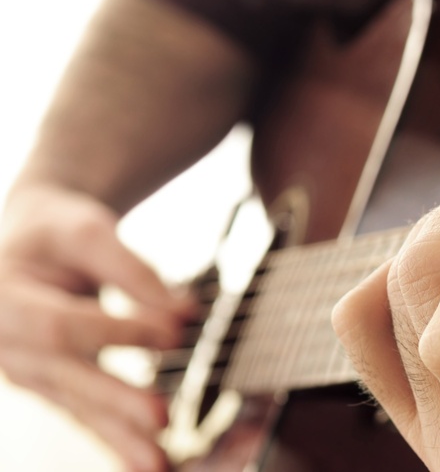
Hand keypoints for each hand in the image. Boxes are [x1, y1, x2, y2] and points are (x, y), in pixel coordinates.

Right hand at [0, 185, 192, 470]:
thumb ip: (133, 270)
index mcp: (3, 298)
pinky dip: (116, 442)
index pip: (61, 324)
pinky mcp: (52, 387)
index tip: (176, 332)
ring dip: (120, 437)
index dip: (117, 330)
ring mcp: (26, 372)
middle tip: (161, 418)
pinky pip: (84, 417)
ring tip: (159, 464)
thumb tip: (183, 312)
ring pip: (76, 406)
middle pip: (65, 376)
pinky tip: (146, 464)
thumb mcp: (88, 230)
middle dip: (116, 399)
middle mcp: (6, 343)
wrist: (30, 242)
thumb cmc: (57, 232)